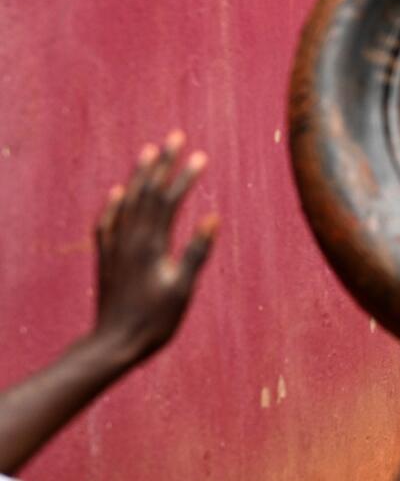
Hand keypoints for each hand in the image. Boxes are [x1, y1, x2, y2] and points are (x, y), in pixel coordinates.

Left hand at [94, 131, 216, 363]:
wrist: (114, 343)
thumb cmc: (155, 320)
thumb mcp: (183, 287)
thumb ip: (197, 251)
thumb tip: (213, 217)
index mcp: (151, 244)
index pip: (169, 199)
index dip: (185, 176)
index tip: (201, 155)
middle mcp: (130, 238)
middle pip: (147, 191)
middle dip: (162, 162)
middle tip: (174, 137)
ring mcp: (115, 246)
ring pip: (127, 201)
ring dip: (139, 175)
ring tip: (148, 152)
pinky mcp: (106, 257)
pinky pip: (108, 222)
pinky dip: (114, 203)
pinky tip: (117, 193)